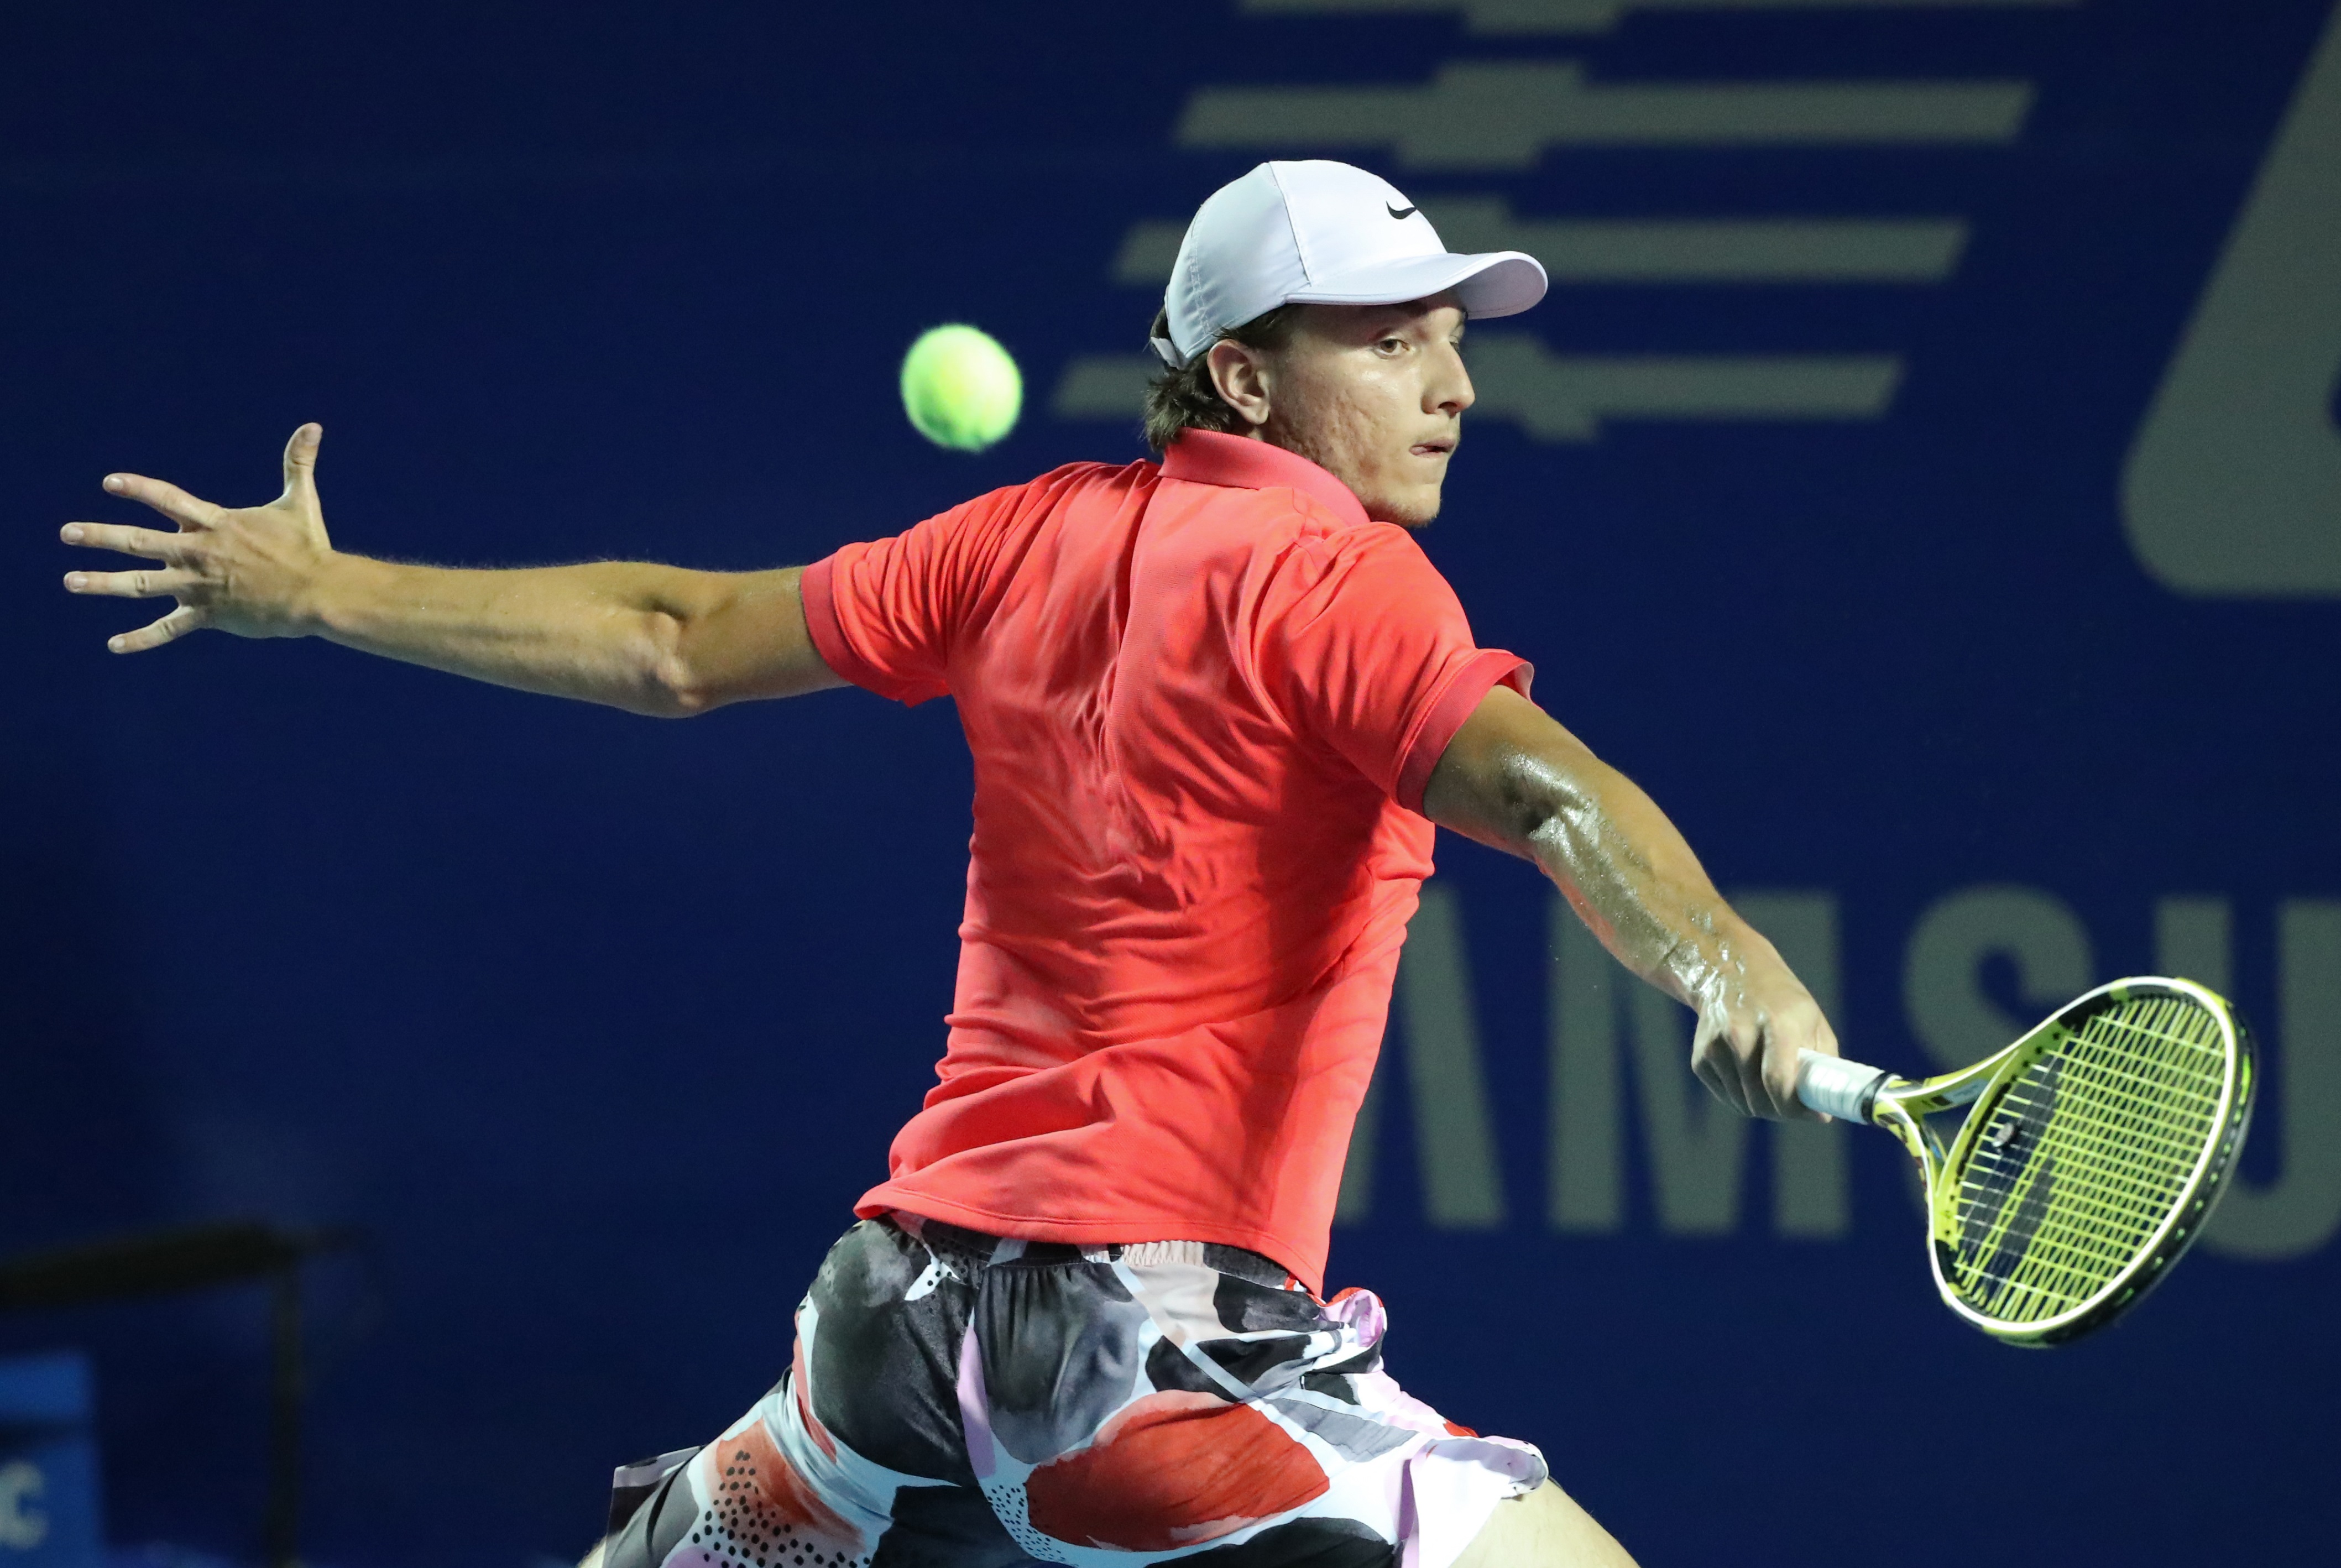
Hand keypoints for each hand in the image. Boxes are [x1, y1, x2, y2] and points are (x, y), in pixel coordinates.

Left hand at [62, 424, 333, 652]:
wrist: (318, 592)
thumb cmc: (309, 547)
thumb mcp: (300, 501)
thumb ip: (298, 463)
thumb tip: (313, 426)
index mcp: (215, 524)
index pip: (168, 500)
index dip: (138, 489)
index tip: (109, 483)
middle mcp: (198, 553)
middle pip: (140, 541)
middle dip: (100, 536)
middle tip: (66, 533)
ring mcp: (199, 586)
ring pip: (141, 584)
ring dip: (103, 582)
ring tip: (71, 581)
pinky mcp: (208, 615)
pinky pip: (168, 629)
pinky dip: (141, 638)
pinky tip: (114, 644)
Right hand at [1681, 936, 1839, 1121]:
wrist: (1730, 972)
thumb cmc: (1781, 1001)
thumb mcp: (1813, 1020)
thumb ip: (1822, 1063)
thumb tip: (1823, 1110)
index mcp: (1776, 1024)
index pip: (1779, 1083)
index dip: (1795, 1109)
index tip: (1813, 1114)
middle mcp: (1740, 1033)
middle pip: (1759, 1099)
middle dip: (1781, 1111)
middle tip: (1795, 1105)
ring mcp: (1715, 1045)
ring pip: (1742, 1103)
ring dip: (1761, 1105)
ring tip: (1773, 1088)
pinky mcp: (1700, 1057)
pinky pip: (1725, 1096)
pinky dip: (1741, 1096)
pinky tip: (1749, 1075)